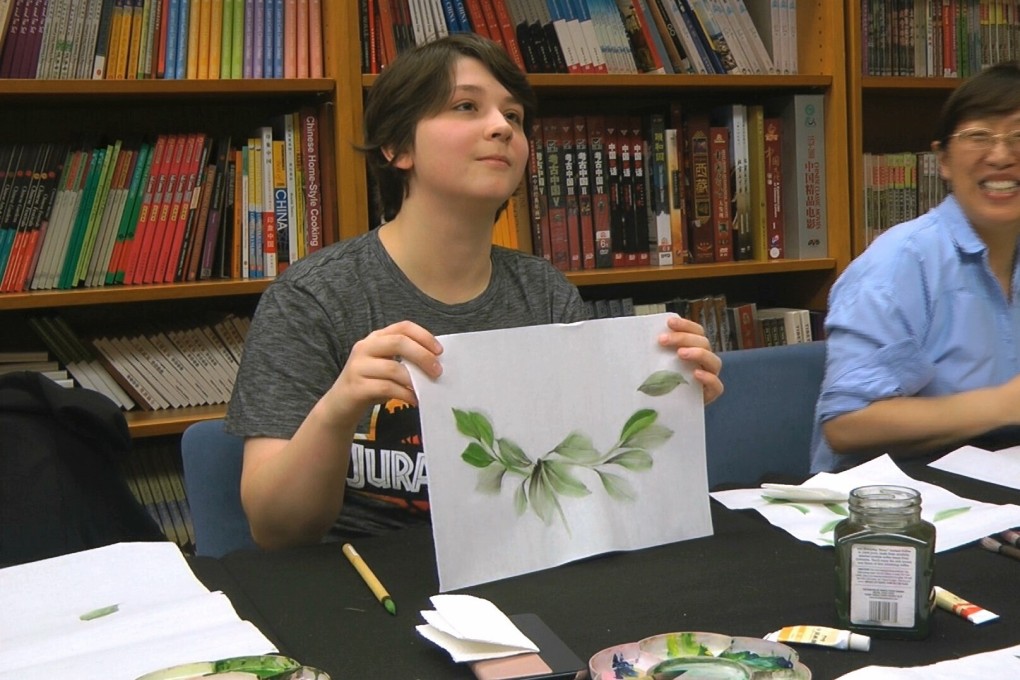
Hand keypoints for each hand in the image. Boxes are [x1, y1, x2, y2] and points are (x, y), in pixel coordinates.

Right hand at [322, 320, 442, 423]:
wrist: (340, 405)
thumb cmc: (370, 383)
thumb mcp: (387, 366)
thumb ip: (406, 360)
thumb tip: (436, 364)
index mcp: (376, 338)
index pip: (403, 327)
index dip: (424, 336)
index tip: (440, 351)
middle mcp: (365, 347)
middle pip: (398, 342)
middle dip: (422, 356)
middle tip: (437, 372)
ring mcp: (358, 366)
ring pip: (393, 368)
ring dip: (414, 380)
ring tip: (426, 389)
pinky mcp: (356, 387)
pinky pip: (387, 388)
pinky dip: (405, 394)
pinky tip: (414, 400)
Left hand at [658, 315, 723, 404]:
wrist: (669, 407)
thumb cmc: (664, 383)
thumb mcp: (660, 364)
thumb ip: (659, 352)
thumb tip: (642, 337)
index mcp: (696, 349)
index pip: (696, 332)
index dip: (685, 325)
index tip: (669, 322)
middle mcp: (705, 361)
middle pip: (703, 343)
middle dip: (683, 338)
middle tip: (663, 340)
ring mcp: (710, 376)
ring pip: (714, 361)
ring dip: (698, 353)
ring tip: (681, 353)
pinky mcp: (711, 394)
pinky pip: (717, 385)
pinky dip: (708, 378)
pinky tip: (695, 374)